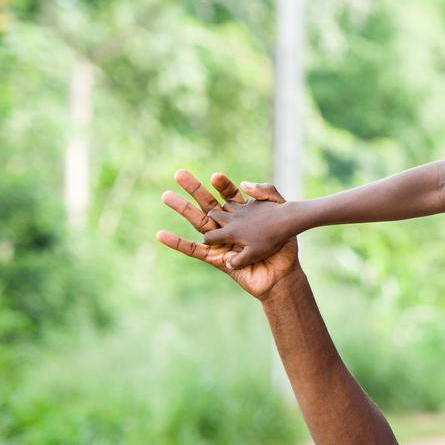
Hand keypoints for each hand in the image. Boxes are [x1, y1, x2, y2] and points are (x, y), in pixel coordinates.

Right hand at [157, 170, 299, 298]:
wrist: (283, 272)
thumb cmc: (283, 244)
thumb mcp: (279, 213)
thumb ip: (266, 194)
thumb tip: (244, 185)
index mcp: (242, 214)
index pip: (227, 195)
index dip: (222, 185)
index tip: (216, 176)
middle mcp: (228, 225)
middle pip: (207, 203)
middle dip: (194, 188)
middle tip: (179, 173)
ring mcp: (221, 241)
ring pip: (197, 221)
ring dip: (181, 208)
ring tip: (165, 195)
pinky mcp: (216, 258)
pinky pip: (194, 250)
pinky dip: (177, 244)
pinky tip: (160, 235)